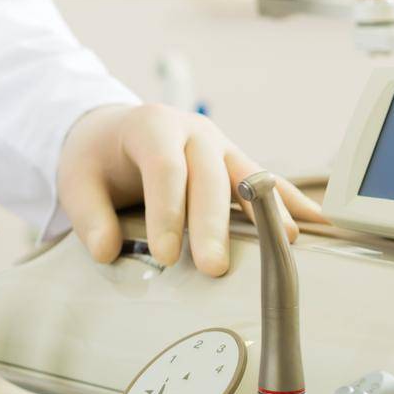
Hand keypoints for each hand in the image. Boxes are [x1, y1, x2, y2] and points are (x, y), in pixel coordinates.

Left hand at [55, 104, 324, 276]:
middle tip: (213, 267)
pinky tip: (317, 223)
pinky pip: (269, 181)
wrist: (110, 130)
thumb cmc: (96, 156)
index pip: (164, 169)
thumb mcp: (76, 180)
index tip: (165, 254)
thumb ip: (89, 216)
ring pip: (247, 176)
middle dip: (212, 224)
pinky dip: (293, 201)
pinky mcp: (235, 162)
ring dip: (266, 211)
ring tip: (285, 244)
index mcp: (151, 126)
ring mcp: (220, 145)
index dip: (167, 212)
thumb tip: (105, 252)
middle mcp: (192, 130)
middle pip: (208, 176)